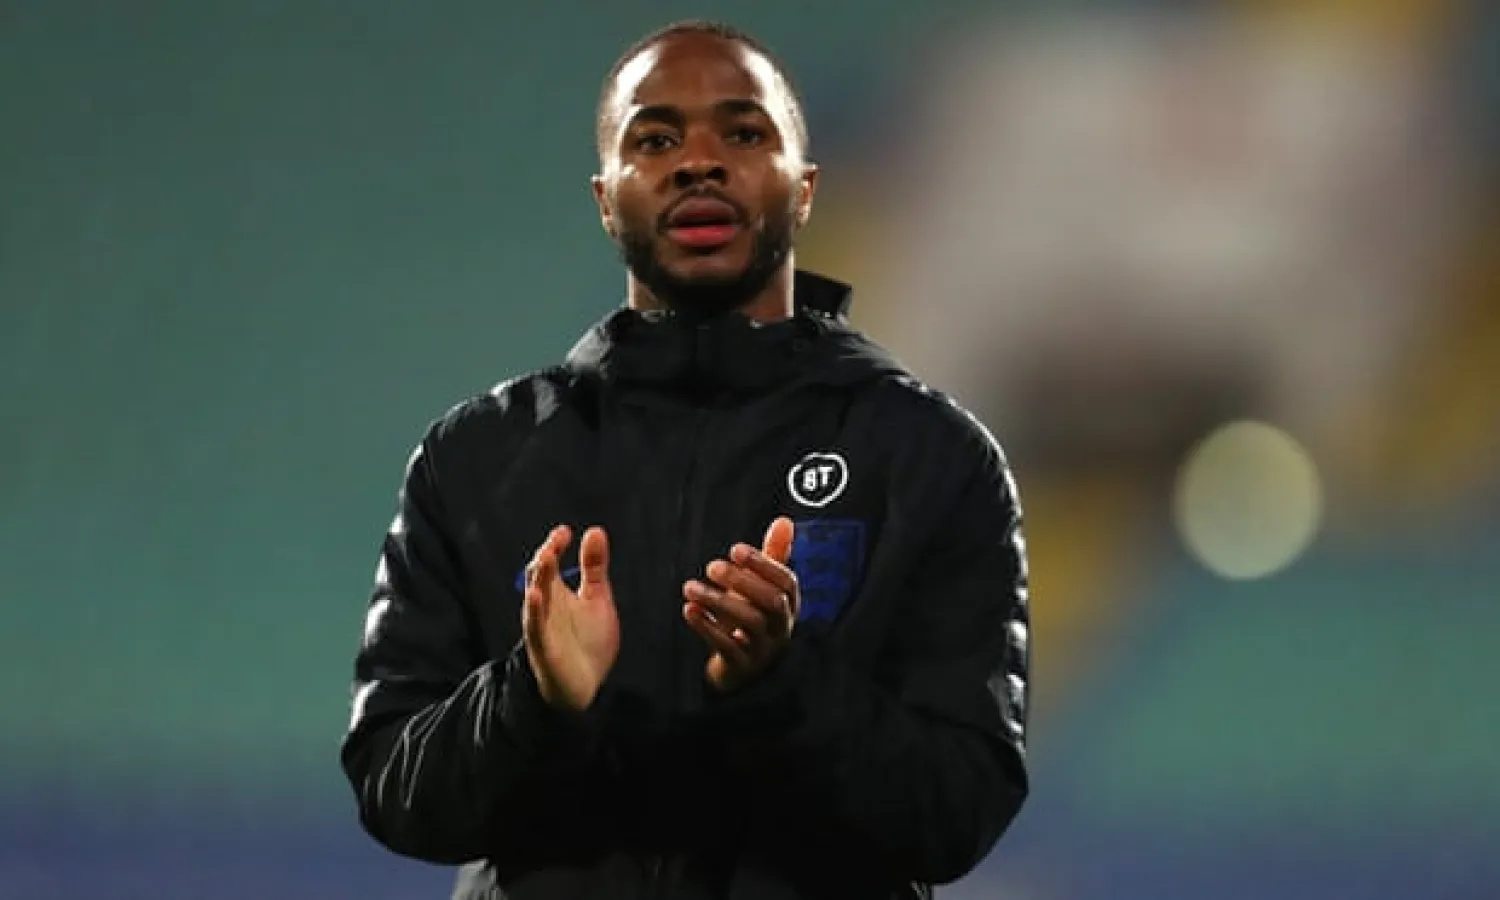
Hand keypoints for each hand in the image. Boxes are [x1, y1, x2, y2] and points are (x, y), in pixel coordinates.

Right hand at [522, 525, 618, 711]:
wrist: (585, 686)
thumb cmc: (588, 641)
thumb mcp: (597, 598)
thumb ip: (595, 568)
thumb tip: (596, 530)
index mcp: (557, 592)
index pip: (550, 563)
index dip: (554, 545)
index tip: (565, 532)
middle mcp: (546, 606)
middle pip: (539, 576)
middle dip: (546, 557)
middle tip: (555, 542)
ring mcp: (542, 627)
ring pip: (535, 599)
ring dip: (539, 578)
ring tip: (546, 558)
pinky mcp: (544, 648)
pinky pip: (535, 628)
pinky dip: (534, 612)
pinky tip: (536, 596)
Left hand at [682, 517, 799, 691]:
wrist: (740, 666)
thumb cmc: (754, 617)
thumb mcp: (764, 586)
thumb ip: (773, 555)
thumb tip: (784, 521)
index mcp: (789, 605)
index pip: (787, 582)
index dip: (764, 564)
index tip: (736, 549)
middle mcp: (781, 626)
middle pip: (771, 602)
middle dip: (742, 581)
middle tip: (712, 566)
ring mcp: (763, 648)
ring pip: (749, 623)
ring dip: (718, 601)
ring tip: (691, 587)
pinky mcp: (741, 665)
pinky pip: (727, 647)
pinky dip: (706, 627)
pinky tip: (689, 610)